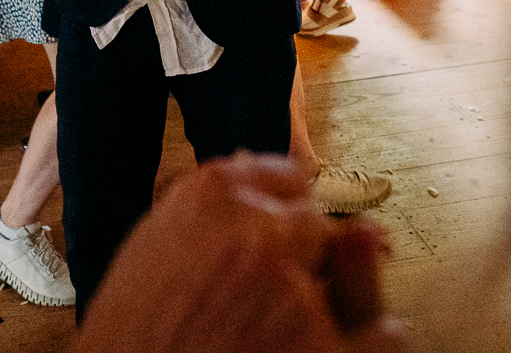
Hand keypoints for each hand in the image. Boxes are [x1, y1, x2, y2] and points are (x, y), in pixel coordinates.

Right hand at [78, 154, 405, 352]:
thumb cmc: (129, 331)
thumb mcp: (153, 247)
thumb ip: (213, 211)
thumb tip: (262, 176)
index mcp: (209, 192)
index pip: (284, 177)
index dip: (280, 214)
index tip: (274, 239)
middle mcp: (256, 227)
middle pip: (314, 222)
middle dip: (299, 254)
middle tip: (261, 301)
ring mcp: (292, 285)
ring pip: (345, 270)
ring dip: (319, 297)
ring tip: (266, 333)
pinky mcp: (319, 340)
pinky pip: (381, 332)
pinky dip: (357, 345)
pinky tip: (304, 352)